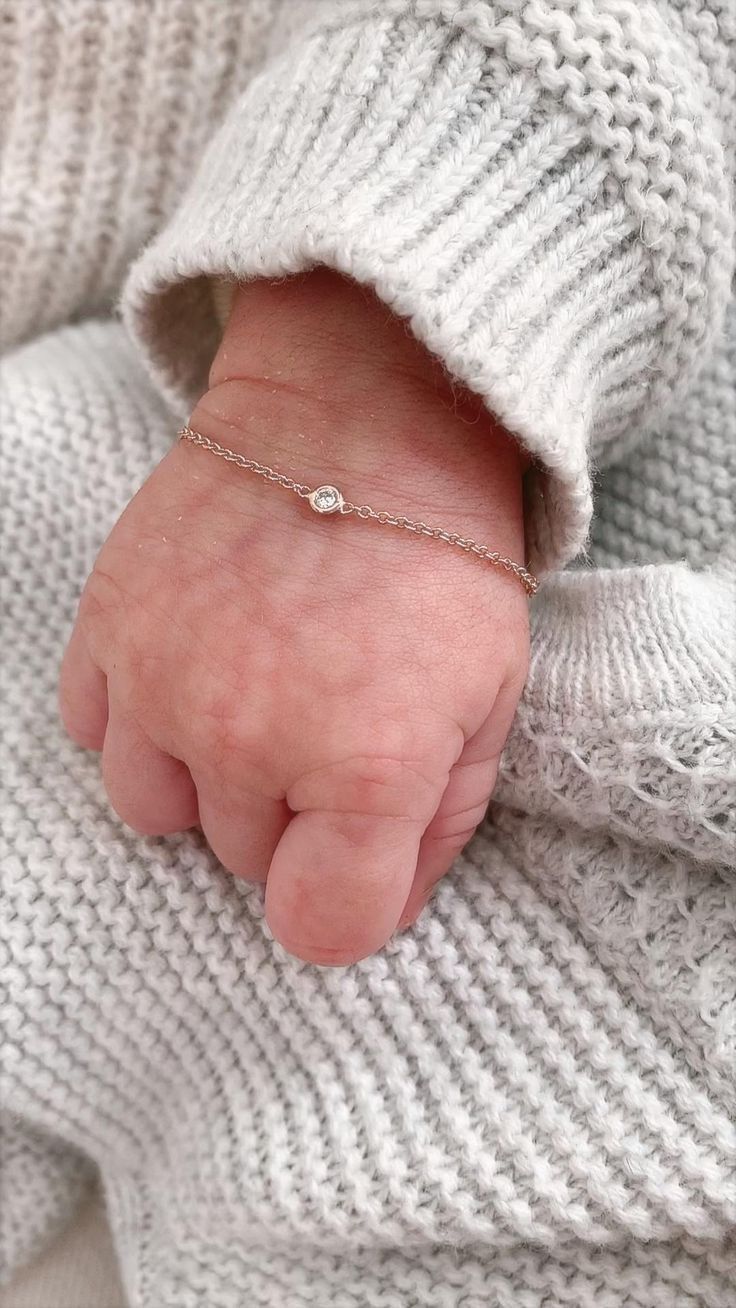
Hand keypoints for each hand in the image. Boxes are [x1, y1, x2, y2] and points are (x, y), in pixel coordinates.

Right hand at [60, 271, 529, 964]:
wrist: (360, 415)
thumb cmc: (442, 558)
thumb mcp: (490, 697)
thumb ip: (437, 827)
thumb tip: (383, 912)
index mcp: (366, 764)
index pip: (323, 926)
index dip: (348, 903)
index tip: (359, 858)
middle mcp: (248, 738)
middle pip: (248, 864)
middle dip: (294, 819)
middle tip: (330, 725)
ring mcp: (163, 684)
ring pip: (160, 815)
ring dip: (208, 782)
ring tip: (256, 702)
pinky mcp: (107, 632)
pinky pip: (99, 736)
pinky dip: (143, 723)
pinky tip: (196, 669)